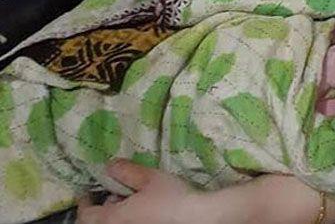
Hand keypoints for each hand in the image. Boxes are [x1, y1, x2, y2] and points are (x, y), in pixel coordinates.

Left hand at [76, 159, 201, 223]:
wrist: (200, 218)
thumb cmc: (172, 198)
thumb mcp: (149, 178)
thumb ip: (127, 171)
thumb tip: (109, 166)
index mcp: (114, 219)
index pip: (86, 216)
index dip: (84, 203)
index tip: (88, 191)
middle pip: (100, 222)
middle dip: (104, 207)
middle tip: (117, 193)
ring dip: (119, 214)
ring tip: (135, 199)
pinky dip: (131, 218)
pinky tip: (148, 210)